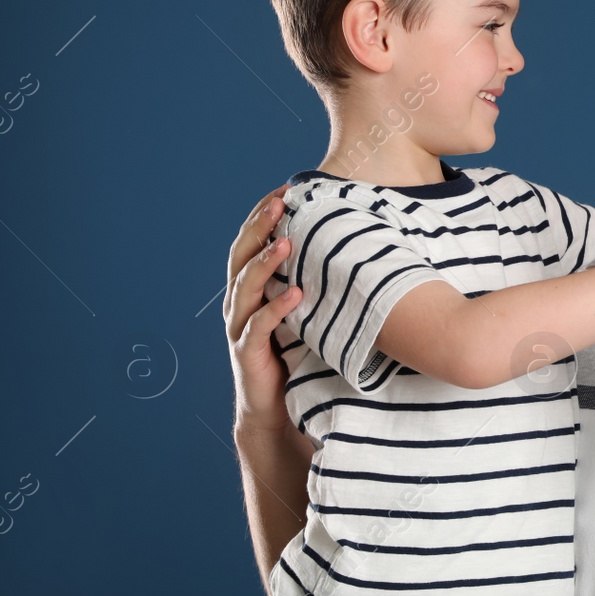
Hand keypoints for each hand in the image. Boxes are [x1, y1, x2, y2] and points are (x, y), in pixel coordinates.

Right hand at [224, 185, 302, 433]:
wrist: (275, 407)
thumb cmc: (293, 351)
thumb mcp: (304, 309)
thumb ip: (313, 279)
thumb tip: (355, 243)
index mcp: (250, 287)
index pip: (251, 241)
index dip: (263, 214)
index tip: (286, 188)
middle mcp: (239, 302)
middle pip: (242, 256)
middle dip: (259, 227)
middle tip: (280, 202)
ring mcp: (240, 327)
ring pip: (246, 287)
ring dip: (266, 262)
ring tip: (287, 241)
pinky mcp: (248, 354)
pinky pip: (258, 327)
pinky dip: (276, 309)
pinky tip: (296, 294)